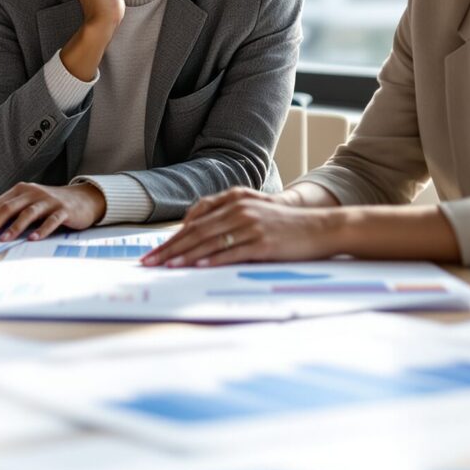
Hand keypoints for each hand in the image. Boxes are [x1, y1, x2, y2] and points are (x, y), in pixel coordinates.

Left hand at [0, 182, 105, 241]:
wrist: (82, 199)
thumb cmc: (49, 205)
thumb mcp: (28, 204)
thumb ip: (11, 212)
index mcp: (19, 190)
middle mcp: (31, 192)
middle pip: (7, 208)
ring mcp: (48, 200)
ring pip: (27, 213)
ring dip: (14, 227)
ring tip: (3, 240)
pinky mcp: (63, 210)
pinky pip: (51, 220)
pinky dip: (42, 230)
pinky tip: (33, 239)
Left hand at [140, 188, 335, 266]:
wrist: (321, 228)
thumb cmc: (285, 226)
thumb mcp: (254, 215)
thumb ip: (228, 221)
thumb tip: (198, 239)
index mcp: (234, 202)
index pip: (194, 222)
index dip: (172, 238)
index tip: (153, 252)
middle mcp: (239, 211)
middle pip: (196, 232)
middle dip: (170, 249)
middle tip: (149, 263)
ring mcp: (251, 226)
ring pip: (210, 242)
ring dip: (185, 256)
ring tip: (166, 266)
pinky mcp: (263, 243)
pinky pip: (232, 252)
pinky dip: (213, 260)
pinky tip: (198, 267)